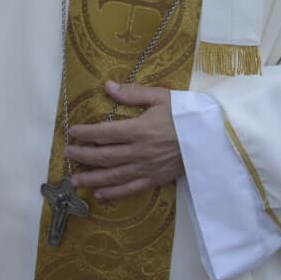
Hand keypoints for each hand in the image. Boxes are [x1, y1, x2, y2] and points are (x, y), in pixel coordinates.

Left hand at [64, 82, 184, 200]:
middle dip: (83, 156)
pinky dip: (114, 193)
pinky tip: (100, 194)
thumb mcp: (161, 97)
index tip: (72, 132)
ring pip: (113, 176)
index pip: (104, 133)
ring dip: (92, 178)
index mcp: (139, 129)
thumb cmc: (186, 115)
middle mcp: (139, 151)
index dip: (85, 134)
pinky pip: (131, 189)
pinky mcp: (156, 180)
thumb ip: (132, 93)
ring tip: (75, 180)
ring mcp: (147, 168)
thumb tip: (107, 86)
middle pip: (104, 156)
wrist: (212, 138)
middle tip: (68, 154)